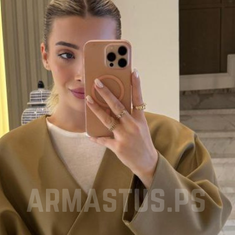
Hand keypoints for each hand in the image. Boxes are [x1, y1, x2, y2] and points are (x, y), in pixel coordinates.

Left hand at [86, 69, 158, 187]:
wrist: (147, 162)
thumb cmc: (142, 142)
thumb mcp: (141, 127)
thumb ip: (130, 116)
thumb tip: (114, 105)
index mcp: (140, 119)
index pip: (138, 98)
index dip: (136, 85)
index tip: (133, 71)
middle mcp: (133, 126)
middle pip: (118, 106)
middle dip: (106, 93)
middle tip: (97, 82)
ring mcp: (125, 137)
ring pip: (108, 120)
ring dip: (96, 109)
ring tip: (88, 99)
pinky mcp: (118, 147)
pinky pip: (103, 140)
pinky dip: (96, 137)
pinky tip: (89, 134)